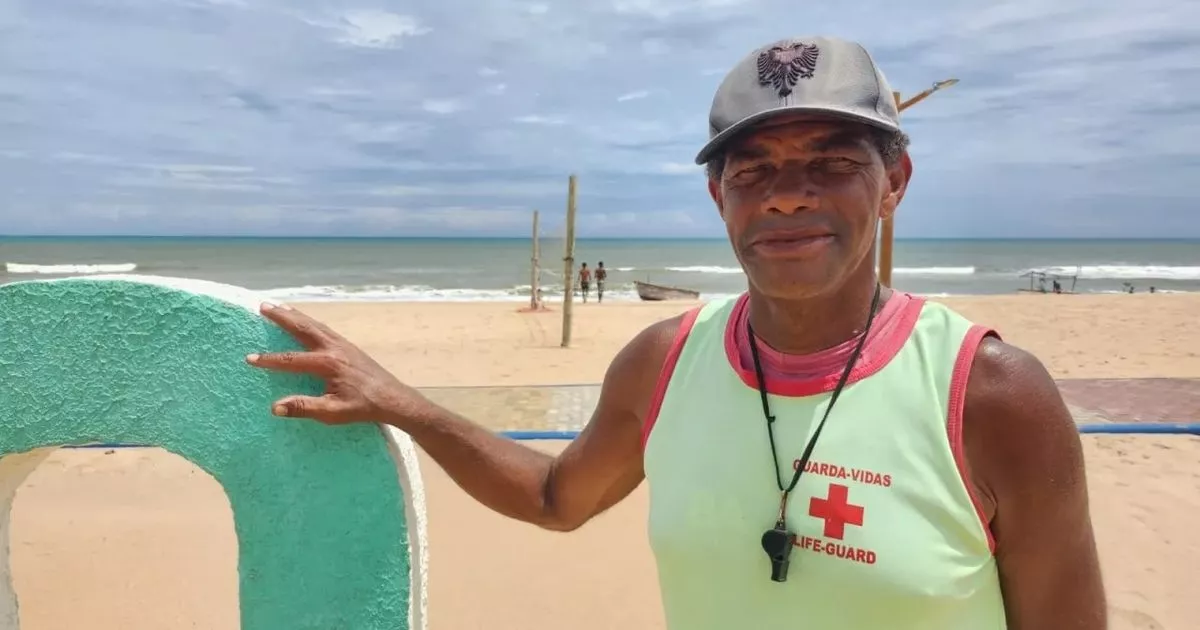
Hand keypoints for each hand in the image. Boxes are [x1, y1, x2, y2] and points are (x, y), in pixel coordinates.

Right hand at [245, 302, 426, 425]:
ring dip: (295, 314)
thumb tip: (275, 407)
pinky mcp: (348, 346)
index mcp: (328, 364)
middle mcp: (334, 348)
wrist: (392, 398)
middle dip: (281, 317)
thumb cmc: (363, 406)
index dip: (269, 359)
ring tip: (277, 306)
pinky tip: (304, 321)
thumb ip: (304, 408)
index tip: (249, 358)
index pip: (292, 359)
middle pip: (303, 328)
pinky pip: (324, 328)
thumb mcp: (334, 412)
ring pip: (314, 324)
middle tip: (262, 305)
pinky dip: (309, 321)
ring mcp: (342, 344)